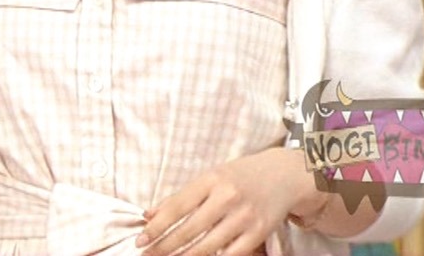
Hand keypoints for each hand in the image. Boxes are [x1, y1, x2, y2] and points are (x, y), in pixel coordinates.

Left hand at [138, 148, 310, 255]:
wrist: (282, 175)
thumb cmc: (238, 176)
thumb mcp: (208, 178)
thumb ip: (180, 197)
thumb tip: (148, 215)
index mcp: (210, 180)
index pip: (176, 207)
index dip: (156, 227)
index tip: (141, 240)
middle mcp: (227, 197)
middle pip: (189, 229)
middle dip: (164, 247)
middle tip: (148, 255)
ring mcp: (244, 216)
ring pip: (208, 246)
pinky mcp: (259, 232)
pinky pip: (231, 254)